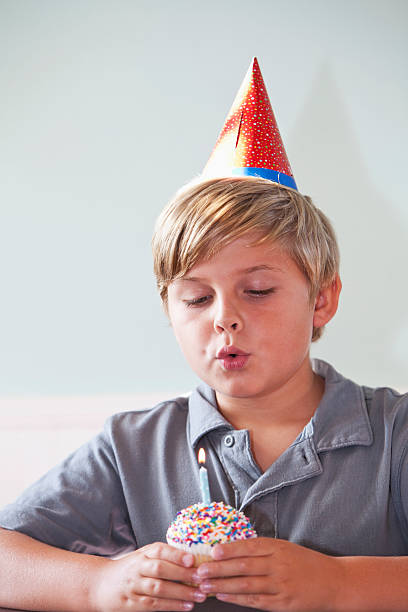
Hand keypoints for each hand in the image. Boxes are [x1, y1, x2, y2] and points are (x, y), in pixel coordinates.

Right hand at [91, 542, 206, 610]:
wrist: (100, 584)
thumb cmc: (129, 569)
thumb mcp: (142, 557)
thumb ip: (162, 556)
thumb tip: (192, 557)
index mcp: (142, 554)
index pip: (159, 550)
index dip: (176, 554)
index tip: (192, 559)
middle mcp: (138, 568)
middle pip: (160, 569)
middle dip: (182, 574)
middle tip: (201, 578)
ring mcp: (134, 587)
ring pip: (159, 588)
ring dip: (181, 593)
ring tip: (198, 595)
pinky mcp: (133, 604)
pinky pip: (154, 605)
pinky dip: (171, 606)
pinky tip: (185, 606)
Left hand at [192, 537, 343, 610]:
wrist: (334, 581)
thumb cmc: (305, 562)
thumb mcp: (285, 548)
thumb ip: (262, 549)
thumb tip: (232, 549)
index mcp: (278, 547)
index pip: (249, 547)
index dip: (229, 550)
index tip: (211, 552)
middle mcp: (278, 565)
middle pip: (244, 566)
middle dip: (219, 569)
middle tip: (200, 571)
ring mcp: (281, 585)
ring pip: (246, 585)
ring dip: (223, 585)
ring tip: (205, 585)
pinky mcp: (283, 603)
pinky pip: (256, 600)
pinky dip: (237, 598)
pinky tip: (223, 595)